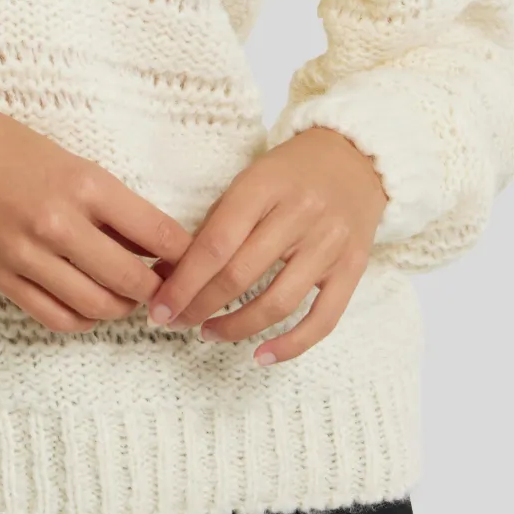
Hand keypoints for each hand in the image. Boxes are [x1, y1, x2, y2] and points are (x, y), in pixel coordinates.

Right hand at [0, 100, 194, 333]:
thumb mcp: (63, 157)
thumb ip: (104, 201)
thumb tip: (147, 243)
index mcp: (83, 182)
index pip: (158, 233)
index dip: (184, 255)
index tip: (192, 261)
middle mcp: (59, 223)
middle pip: (133, 281)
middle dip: (157, 290)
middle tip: (163, 287)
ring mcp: (27, 255)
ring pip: (97, 306)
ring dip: (120, 308)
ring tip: (123, 296)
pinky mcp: (0, 277)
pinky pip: (55, 317)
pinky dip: (81, 319)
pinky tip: (86, 305)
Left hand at [143, 127, 389, 365]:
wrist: (353, 158)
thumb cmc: (290, 172)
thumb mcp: (248, 180)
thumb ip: (214, 224)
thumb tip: (167, 272)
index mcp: (264, 186)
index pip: (216, 243)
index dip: (183, 282)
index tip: (159, 308)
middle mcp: (300, 214)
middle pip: (240, 274)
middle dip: (199, 306)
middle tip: (175, 322)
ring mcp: (329, 244)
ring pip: (277, 303)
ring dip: (236, 328)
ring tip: (208, 333)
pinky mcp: (353, 269)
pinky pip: (321, 320)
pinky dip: (290, 345)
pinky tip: (261, 355)